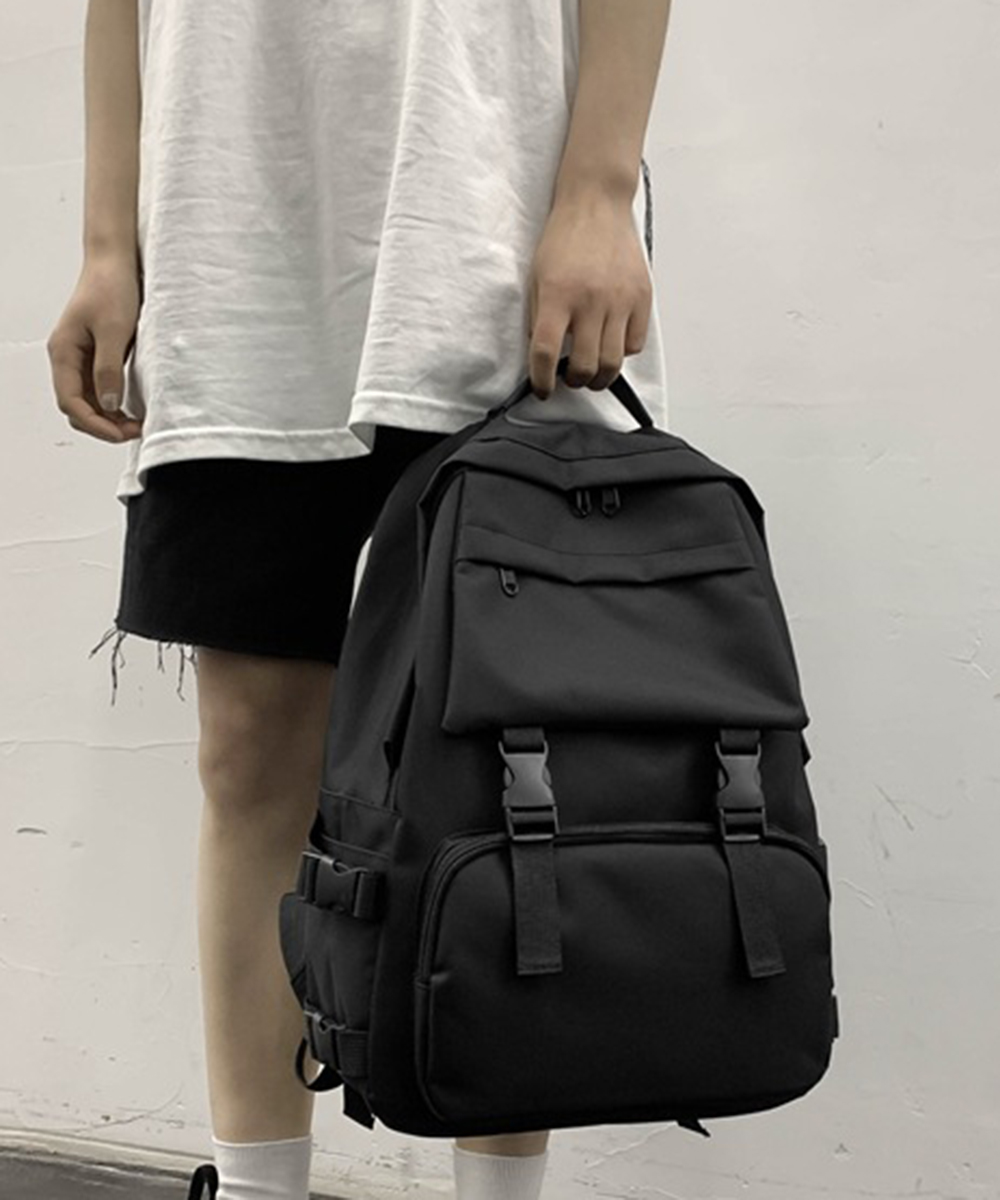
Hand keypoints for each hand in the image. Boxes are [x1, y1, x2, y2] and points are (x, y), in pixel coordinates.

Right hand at [47, 250, 143, 443]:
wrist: (115, 262)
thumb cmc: (111, 287)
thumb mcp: (113, 330)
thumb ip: (108, 369)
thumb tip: (109, 405)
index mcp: (63, 352)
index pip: (70, 402)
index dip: (95, 424)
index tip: (121, 433)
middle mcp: (67, 358)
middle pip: (77, 407)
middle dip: (103, 425)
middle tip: (135, 430)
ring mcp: (80, 358)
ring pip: (88, 400)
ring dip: (109, 417)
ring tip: (136, 423)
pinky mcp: (95, 355)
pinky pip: (98, 388)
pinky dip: (113, 403)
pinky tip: (132, 407)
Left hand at [526, 185, 651, 399]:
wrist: (596, 204)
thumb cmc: (564, 239)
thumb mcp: (537, 278)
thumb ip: (539, 318)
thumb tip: (544, 357)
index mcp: (557, 295)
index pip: (545, 353)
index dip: (542, 381)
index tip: (543, 390)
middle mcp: (589, 300)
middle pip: (584, 366)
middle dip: (575, 382)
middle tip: (570, 379)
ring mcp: (619, 300)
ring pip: (613, 363)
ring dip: (600, 376)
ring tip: (592, 372)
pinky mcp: (641, 297)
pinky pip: (635, 344)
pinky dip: (622, 353)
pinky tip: (611, 344)